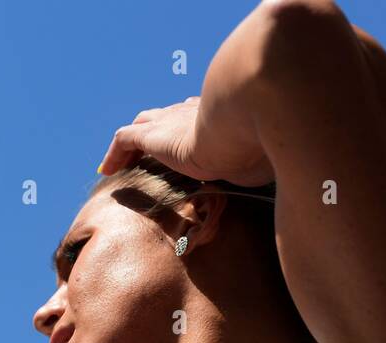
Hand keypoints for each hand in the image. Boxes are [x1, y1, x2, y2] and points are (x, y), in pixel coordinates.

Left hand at [96, 96, 273, 187]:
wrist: (254, 117)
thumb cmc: (268, 140)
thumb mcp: (266, 159)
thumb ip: (264, 169)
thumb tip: (278, 187)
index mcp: (217, 114)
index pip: (196, 116)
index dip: (185, 128)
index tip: (185, 144)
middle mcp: (192, 112)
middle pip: (165, 117)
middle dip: (155, 131)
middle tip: (148, 151)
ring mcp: (171, 120)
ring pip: (143, 125)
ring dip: (134, 145)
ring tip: (124, 163)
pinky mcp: (155, 134)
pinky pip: (125, 140)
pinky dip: (115, 154)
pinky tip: (106, 172)